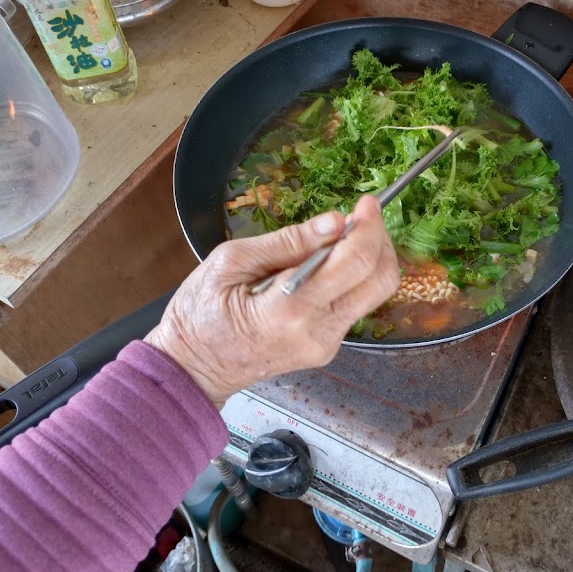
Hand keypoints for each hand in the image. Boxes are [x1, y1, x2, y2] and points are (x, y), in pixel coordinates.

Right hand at [144, 194, 399, 405]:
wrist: (192, 369)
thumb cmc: (199, 314)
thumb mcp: (230, 262)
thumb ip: (286, 242)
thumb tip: (334, 222)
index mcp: (290, 309)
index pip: (355, 263)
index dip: (368, 226)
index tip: (365, 203)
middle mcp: (317, 331)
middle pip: (380, 281)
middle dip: (379, 240)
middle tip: (363, 216)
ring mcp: (325, 344)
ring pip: (374, 295)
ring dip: (370, 259)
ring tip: (342, 237)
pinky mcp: (326, 348)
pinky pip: (355, 306)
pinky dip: (353, 278)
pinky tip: (329, 264)